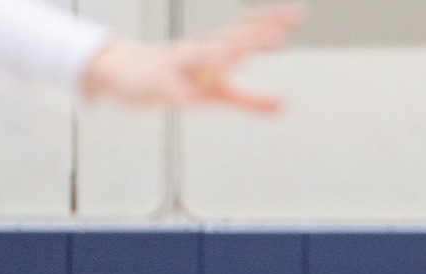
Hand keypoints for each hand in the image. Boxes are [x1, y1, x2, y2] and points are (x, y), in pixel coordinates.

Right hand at [79, 6, 303, 112]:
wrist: (128, 74)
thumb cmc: (181, 78)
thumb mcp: (219, 93)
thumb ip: (252, 100)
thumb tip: (285, 106)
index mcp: (217, 50)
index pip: (246, 33)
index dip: (270, 23)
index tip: (297, 14)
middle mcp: (200, 52)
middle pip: (228, 41)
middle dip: (251, 38)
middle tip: (277, 36)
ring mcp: (178, 65)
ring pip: (197, 59)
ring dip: (216, 57)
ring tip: (235, 58)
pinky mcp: (157, 84)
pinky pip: (170, 88)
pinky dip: (181, 93)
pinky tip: (190, 100)